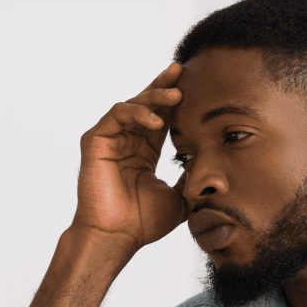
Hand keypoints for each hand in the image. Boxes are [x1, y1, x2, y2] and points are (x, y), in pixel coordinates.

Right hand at [72, 63, 187, 253]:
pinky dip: (135, 113)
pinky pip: (116, 115)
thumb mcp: (179, 196)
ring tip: (176, 96)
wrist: (118, 236)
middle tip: (182, 70)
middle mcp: (126, 141)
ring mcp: (110, 140)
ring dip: (154, 97)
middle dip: (164, 86)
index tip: (195, 85)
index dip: (175, 101)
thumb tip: (211, 165)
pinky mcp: (95, 141)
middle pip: (146, 104)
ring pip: (132, 105)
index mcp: (144, 151)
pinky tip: (156, 121)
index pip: (161, 118)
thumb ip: (190, 178)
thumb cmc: (144, 222)